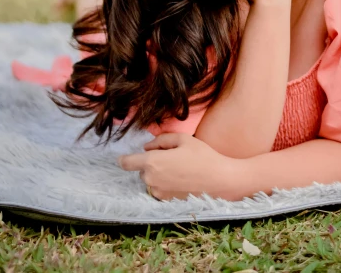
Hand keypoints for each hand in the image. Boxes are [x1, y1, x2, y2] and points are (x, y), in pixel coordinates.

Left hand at [118, 132, 239, 200]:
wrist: (218, 180)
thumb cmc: (201, 156)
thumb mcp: (183, 139)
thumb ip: (162, 139)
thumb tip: (148, 146)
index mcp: (152, 162)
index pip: (127, 162)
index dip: (124, 159)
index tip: (123, 157)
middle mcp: (151, 179)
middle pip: (142, 169)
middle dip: (151, 162)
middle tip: (171, 156)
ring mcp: (158, 192)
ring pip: (151, 179)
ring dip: (158, 174)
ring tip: (178, 168)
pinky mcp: (166, 200)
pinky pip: (159, 189)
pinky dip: (165, 183)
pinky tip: (180, 179)